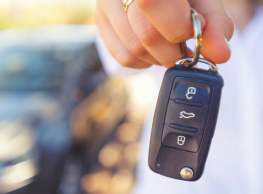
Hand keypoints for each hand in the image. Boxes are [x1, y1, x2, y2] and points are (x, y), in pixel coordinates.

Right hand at [95, 0, 233, 68]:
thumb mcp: (203, 0)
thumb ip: (214, 25)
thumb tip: (220, 55)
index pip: (152, 3)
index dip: (178, 26)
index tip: (195, 30)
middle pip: (145, 34)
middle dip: (172, 52)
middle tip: (185, 49)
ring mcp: (105, 5)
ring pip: (133, 50)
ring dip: (158, 58)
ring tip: (169, 45)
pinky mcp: (100, 22)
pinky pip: (123, 57)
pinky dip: (144, 61)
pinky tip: (152, 48)